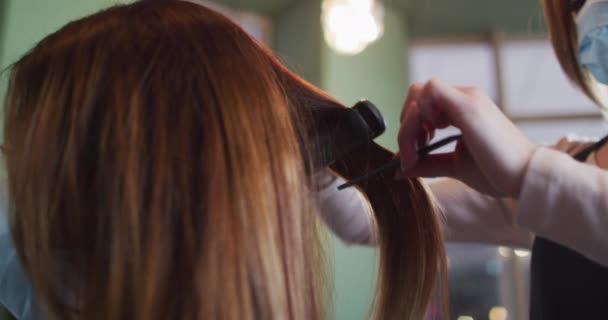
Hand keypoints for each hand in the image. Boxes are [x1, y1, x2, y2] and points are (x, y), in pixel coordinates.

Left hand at [397, 79, 536, 197]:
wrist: (525, 178)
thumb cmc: (496, 172)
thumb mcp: (453, 166)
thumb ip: (427, 164)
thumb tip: (398, 169)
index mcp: (463, 108)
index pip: (422, 101)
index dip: (410, 125)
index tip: (413, 153)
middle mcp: (465, 97)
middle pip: (417, 92)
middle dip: (406, 123)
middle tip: (413, 151)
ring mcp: (468, 98)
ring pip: (419, 92)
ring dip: (410, 124)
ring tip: (419, 149)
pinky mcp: (469, 106)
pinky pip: (430, 91)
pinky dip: (419, 115)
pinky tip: (430, 138)